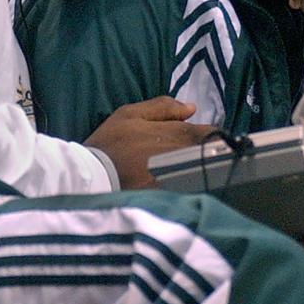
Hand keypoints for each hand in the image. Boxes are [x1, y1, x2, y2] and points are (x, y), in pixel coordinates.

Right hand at [84, 96, 216, 189]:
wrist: (93, 177)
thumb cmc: (110, 143)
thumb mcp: (130, 114)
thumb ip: (163, 107)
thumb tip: (191, 108)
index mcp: (177, 133)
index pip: (210, 133)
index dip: (210, 136)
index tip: (204, 139)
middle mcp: (184, 154)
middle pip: (209, 154)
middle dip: (207, 152)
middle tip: (193, 155)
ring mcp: (181, 177)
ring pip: (202, 171)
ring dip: (199, 168)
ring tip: (186, 171)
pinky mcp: (173, 196)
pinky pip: (190, 189)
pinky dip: (189, 186)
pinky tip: (179, 187)